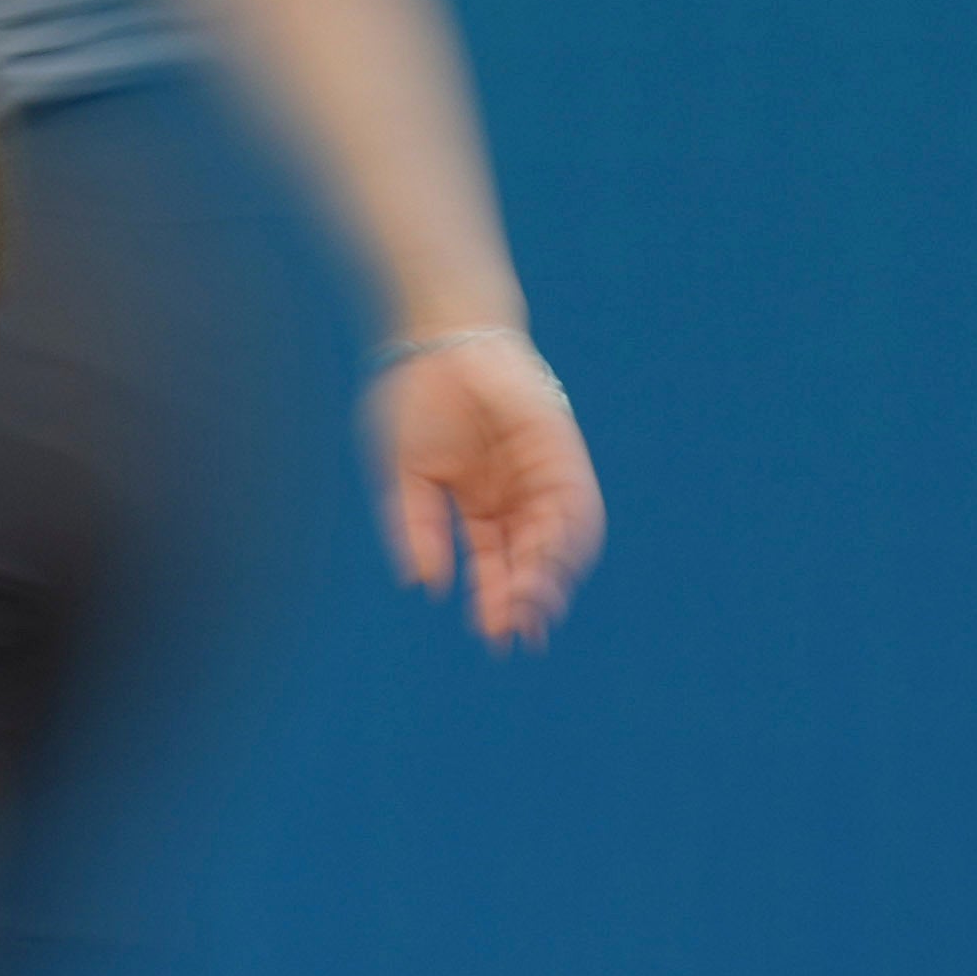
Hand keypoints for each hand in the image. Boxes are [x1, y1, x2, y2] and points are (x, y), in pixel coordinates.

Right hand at [368, 330, 601, 645]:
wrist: (437, 337)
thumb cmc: (412, 398)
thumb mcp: (403, 474)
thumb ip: (415, 528)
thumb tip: (425, 587)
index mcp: (475, 499)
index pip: (493, 560)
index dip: (497, 599)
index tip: (494, 635)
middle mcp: (514, 492)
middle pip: (528, 558)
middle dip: (524, 600)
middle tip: (515, 637)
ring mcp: (541, 472)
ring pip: (555, 540)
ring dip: (545, 578)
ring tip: (529, 612)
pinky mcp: (560, 453)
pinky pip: (573, 506)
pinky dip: (562, 540)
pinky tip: (540, 567)